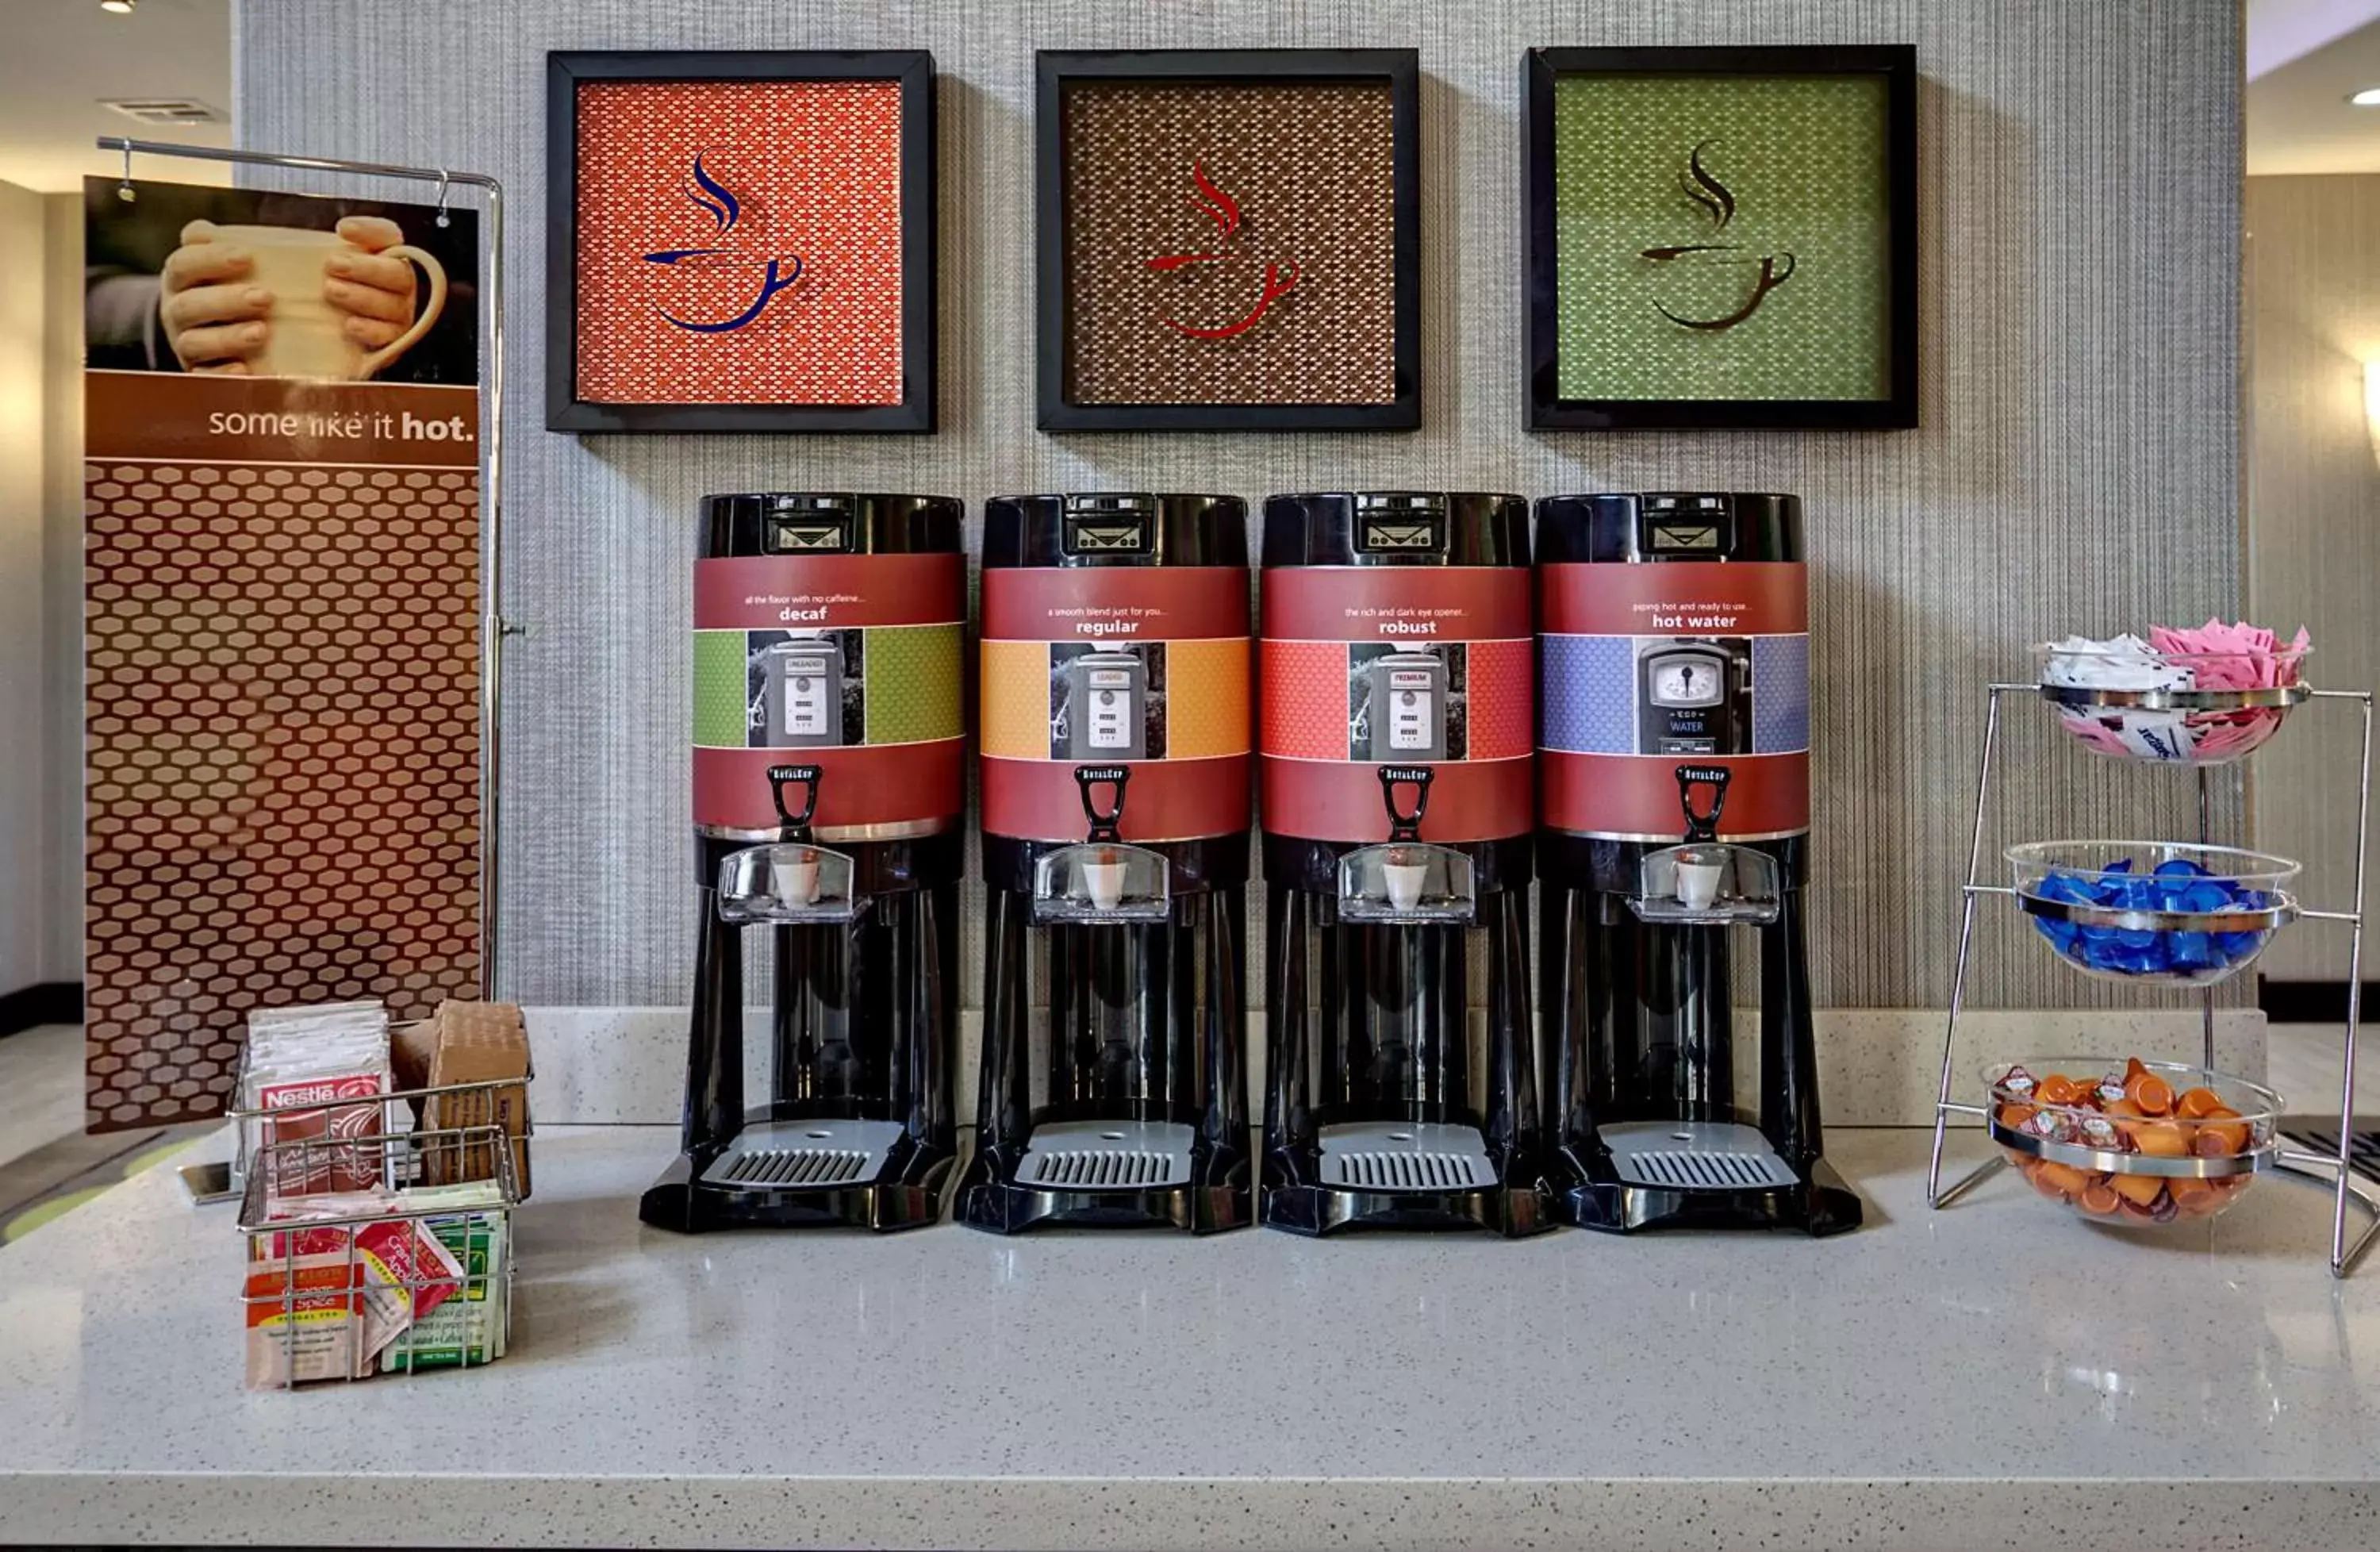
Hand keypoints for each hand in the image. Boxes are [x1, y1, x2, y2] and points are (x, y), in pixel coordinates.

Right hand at [160, 220, 268, 373]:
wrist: (215, 332)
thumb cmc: (235, 287)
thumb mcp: (233, 263)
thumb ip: (235, 244)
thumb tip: (265, 229)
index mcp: (182, 277)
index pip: (185, 263)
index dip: (211, 258)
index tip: (246, 257)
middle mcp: (177, 309)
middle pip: (190, 304)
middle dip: (226, 300)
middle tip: (265, 297)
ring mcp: (185, 342)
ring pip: (194, 341)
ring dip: (227, 337)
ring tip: (261, 332)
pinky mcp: (198, 372)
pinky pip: (203, 377)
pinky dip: (221, 374)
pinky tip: (244, 369)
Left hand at [325, 216, 418, 352]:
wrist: (317, 332)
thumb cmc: (324, 287)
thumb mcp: (317, 260)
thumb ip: (323, 244)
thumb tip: (334, 233)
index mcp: (385, 255)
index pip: (388, 235)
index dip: (370, 231)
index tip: (343, 229)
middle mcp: (399, 284)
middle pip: (397, 273)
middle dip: (366, 268)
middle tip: (332, 265)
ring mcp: (398, 314)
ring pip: (393, 305)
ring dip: (362, 297)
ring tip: (331, 291)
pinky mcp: (392, 341)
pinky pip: (389, 337)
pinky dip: (371, 330)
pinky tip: (350, 325)